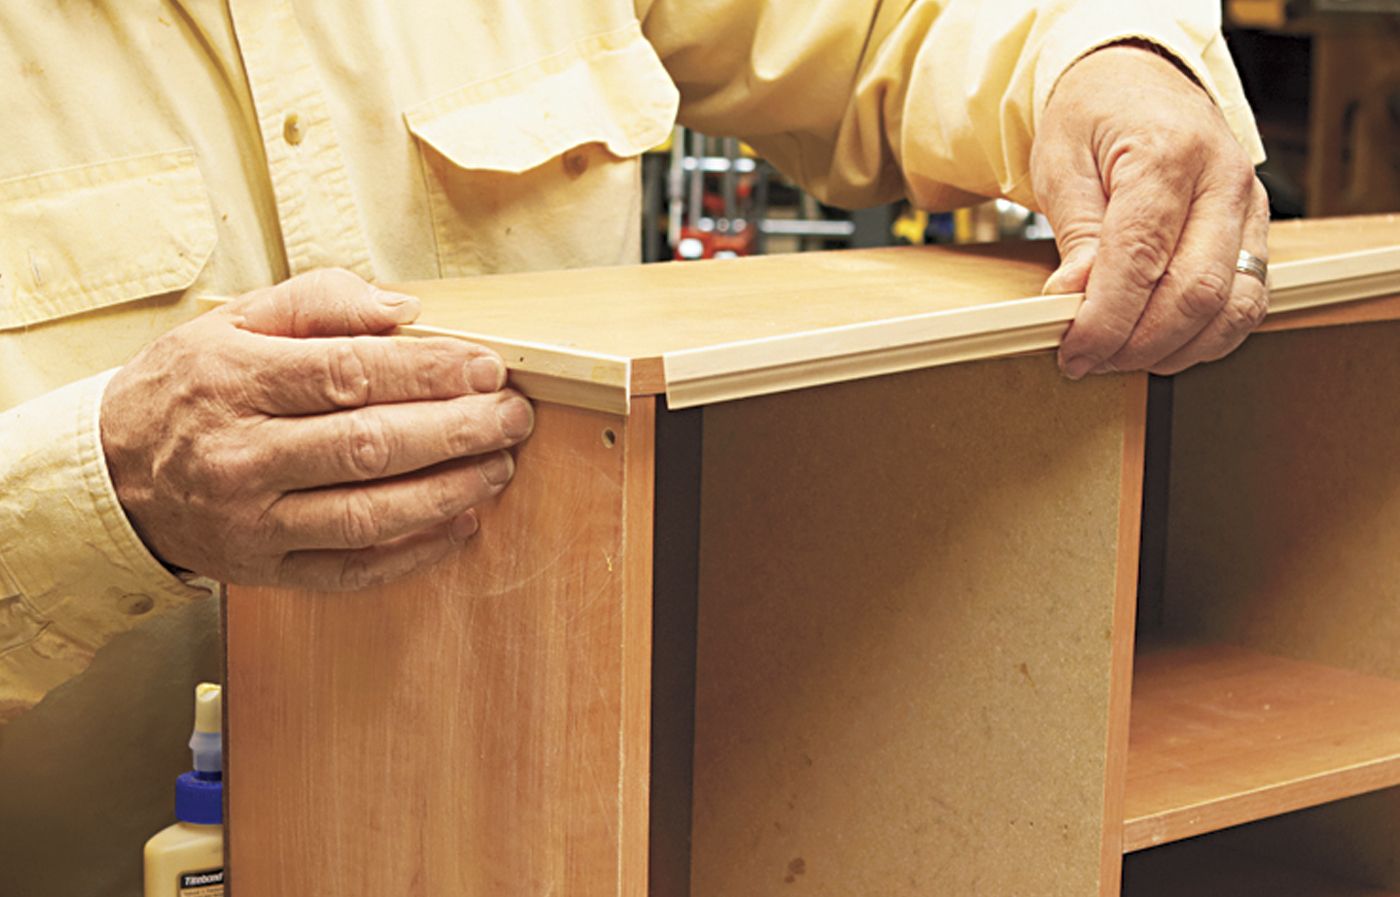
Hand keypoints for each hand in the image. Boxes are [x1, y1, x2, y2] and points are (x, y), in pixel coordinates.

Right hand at [100, 269, 534, 589]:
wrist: (113, 472)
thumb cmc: (189, 387)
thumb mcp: (234, 320)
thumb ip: (319, 301)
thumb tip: (402, 309)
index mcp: (235, 382)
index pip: (348, 374)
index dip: (428, 373)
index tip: (487, 368)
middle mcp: (241, 456)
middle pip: (368, 446)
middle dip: (456, 431)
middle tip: (513, 417)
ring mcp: (252, 521)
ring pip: (366, 515)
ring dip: (447, 493)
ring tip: (499, 467)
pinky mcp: (265, 569)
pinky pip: (351, 571)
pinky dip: (414, 554)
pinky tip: (461, 524)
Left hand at [1031, 42, 1269, 377]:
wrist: (1138, 81)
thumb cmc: (1096, 116)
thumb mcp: (1062, 162)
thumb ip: (1076, 234)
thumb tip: (1076, 298)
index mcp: (1170, 154)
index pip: (1142, 260)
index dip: (1105, 320)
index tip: (1073, 350)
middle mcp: (1224, 181)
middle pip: (1195, 293)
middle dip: (1137, 344)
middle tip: (1089, 358)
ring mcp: (1250, 209)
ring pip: (1232, 308)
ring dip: (1173, 349)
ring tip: (1119, 354)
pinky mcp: (1256, 233)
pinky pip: (1246, 304)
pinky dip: (1204, 338)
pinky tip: (1160, 342)